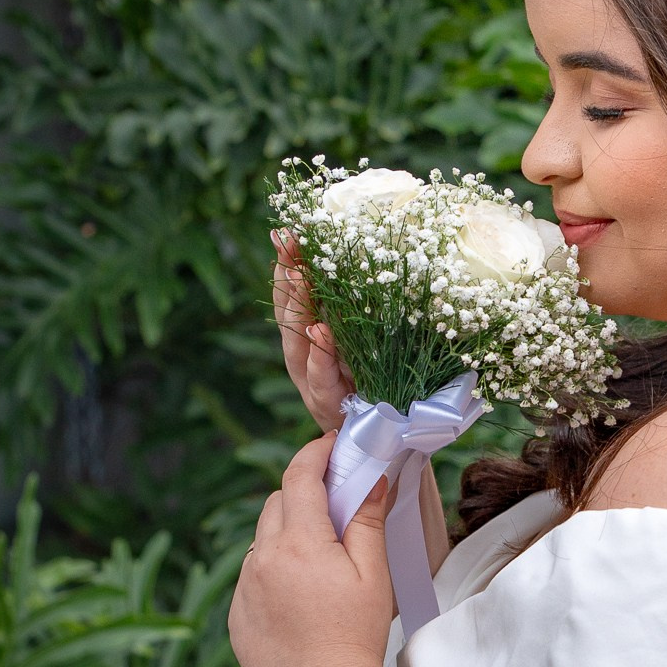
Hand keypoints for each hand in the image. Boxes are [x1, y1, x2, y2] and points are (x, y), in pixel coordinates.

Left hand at [229, 435, 397, 666]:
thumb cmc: (355, 638)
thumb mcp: (372, 575)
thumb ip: (367, 520)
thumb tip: (371, 478)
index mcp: (298, 542)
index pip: (299, 476)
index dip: (315, 453)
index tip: (331, 447)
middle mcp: (261, 559)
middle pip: (277, 503)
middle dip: (303, 495)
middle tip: (336, 507)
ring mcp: (243, 589)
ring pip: (263, 541)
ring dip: (287, 535)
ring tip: (321, 563)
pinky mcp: (236, 617)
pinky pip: (252, 577)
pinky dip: (273, 571)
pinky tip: (301, 598)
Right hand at [272, 230, 354, 431]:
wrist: (381, 436)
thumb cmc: (372, 382)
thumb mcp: (364, 341)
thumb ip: (354, 310)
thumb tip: (365, 259)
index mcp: (308, 336)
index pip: (293, 294)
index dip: (287, 264)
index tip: (285, 230)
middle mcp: (303, 356)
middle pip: (288, 312)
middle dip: (287, 276)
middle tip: (289, 242)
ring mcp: (311, 380)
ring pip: (297, 341)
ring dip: (297, 308)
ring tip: (298, 277)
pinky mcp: (328, 404)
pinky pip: (321, 377)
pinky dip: (320, 355)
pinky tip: (319, 333)